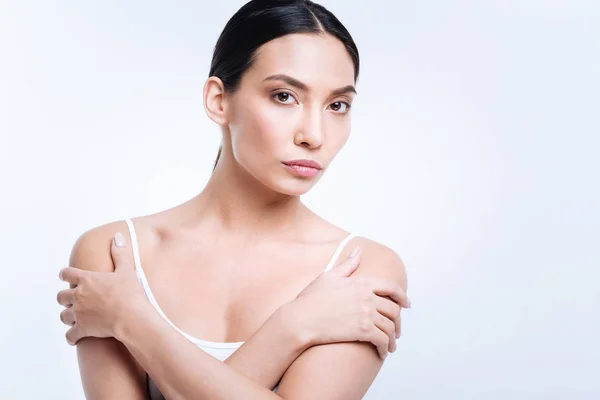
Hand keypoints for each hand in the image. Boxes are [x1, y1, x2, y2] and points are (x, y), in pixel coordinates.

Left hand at [56, 232, 146, 344]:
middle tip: (73, 299)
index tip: (65, 275)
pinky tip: (76, 337)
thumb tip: (118, 236)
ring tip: (76, 317)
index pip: (66, 273)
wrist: (131, 317)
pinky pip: (70, 335)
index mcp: (87, 280)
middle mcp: (78, 296)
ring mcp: (78, 314)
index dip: (65, 274)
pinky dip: (72, 337)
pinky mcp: (82, 329)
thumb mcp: (127, 270)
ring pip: (63, 315)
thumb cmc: (130, 293)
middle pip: (60, 296)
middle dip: (65, 297)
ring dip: (68, 316)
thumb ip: (120, 253)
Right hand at [291, 248, 409, 358]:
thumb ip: (347, 265)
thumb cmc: (311, 299)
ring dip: (392, 339)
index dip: (402, 296)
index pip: (390, 287)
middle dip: (398, 322)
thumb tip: (358, 251)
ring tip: (389, 346)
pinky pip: (382, 340)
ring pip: (390, 327)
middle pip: (393, 309)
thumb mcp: (329, 277)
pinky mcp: (363, 330)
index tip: (406, 304)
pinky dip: (384, 348)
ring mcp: (366, 314)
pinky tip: (381, 353)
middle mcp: (367, 297)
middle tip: (396, 331)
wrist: (301, 319)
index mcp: (361, 283)